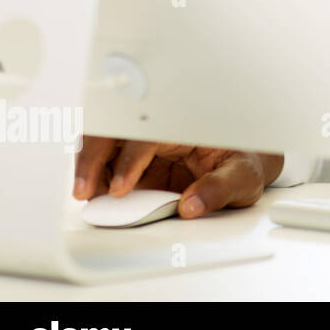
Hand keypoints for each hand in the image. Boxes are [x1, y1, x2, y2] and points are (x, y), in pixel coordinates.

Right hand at [73, 136, 282, 218]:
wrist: (245, 160)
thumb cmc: (244, 161)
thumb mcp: (244, 175)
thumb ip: (220, 189)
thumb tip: (191, 206)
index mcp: (187, 123)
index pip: (149, 133)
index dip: (130, 159)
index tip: (120, 187)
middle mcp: (161, 127)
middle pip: (116, 127)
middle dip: (93, 155)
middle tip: (84, 189)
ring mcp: (145, 141)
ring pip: (103, 139)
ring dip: (88, 163)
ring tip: (84, 192)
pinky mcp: (134, 157)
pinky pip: (105, 157)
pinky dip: (92, 170)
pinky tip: (90, 189)